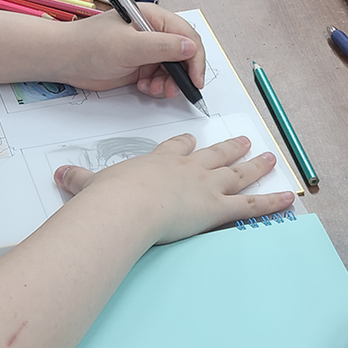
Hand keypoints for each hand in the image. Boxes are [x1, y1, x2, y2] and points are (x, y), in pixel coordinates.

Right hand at [53, 134, 294, 243]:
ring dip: (254, 165)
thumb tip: (58, 175)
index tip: (191, 139)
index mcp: (160, 161)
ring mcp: (207, 186)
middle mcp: (188, 168)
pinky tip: (289, 197)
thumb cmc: (111, 197)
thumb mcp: (91, 185)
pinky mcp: (219, 207)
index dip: (185, 144)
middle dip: (228, 148)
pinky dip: (271, 202)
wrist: (128, 205)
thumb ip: (78, 180)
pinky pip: (251, 205)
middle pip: (213, 154)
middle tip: (242, 140)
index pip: (176, 148)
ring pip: (237, 172)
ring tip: (268, 157)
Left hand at [54, 5, 206, 96]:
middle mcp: (152, 33)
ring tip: (154, 89)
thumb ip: (162, 46)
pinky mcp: (139, 66)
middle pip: (182, 54)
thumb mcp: (129, 46)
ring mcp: (146, 50)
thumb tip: (189, 47)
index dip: (195, 58)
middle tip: (175, 89)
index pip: (186, 36)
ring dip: (168, 83)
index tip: (195, 79)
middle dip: (181, 73)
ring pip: (172, 69)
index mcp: (153, 18)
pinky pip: (159, 78)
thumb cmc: (89, 45)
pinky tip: (144, 88)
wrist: (64, 60)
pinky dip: (157, 86)